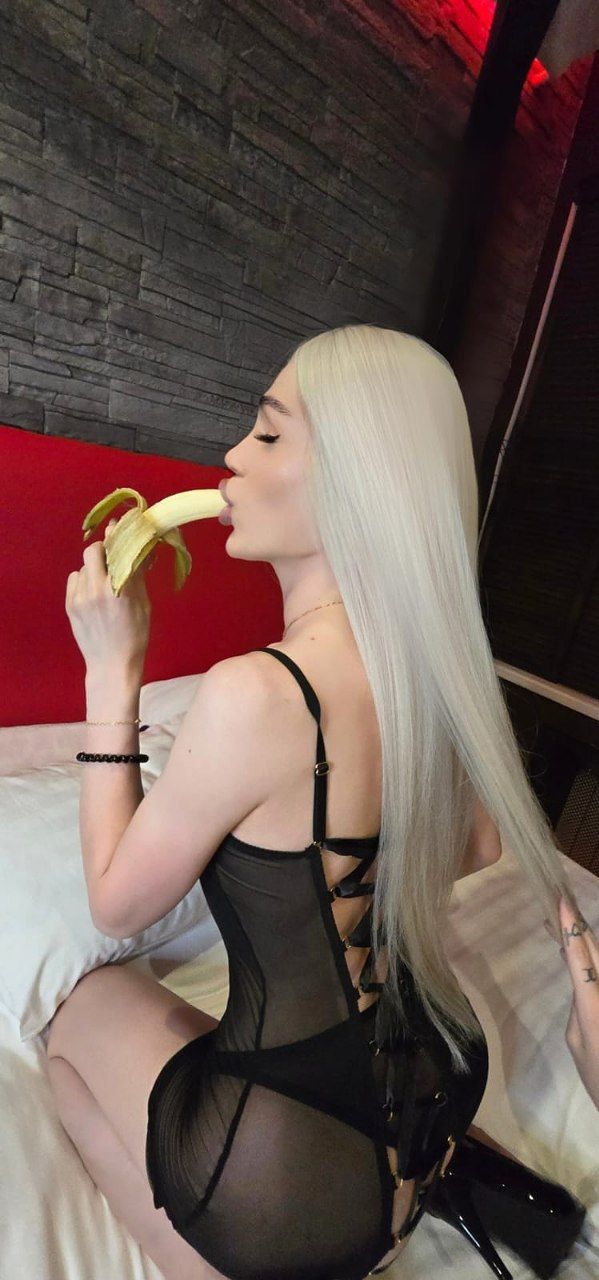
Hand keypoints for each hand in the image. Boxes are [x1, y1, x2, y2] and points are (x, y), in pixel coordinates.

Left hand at [66, 518, 153, 675]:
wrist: (112, 664)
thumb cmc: (135, 635)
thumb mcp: (143, 604)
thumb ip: (138, 575)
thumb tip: (142, 549)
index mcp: (120, 589)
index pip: (115, 550)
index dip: (116, 535)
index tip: (118, 526)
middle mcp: (97, 589)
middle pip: (93, 552)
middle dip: (102, 550)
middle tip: (111, 556)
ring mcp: (80, 597)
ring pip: (83, 567)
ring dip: (94, 568)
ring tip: (104, 582)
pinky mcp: (69, 605)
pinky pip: (74, 579)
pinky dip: (83, 580)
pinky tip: (93, 592)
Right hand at [556, 893, 598, 1109]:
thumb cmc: (598, 1078)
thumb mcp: (576, 1044)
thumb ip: (578, 1008)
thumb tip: (581, 984)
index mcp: (593, 1006)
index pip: (579, 958)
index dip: (569, 928)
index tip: (561, 902)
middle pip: (595, 950)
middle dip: (578, 926)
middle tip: (560, 902)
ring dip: (586, 939)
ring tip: (566, 923)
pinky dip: (592, 959)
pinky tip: (581, 952)